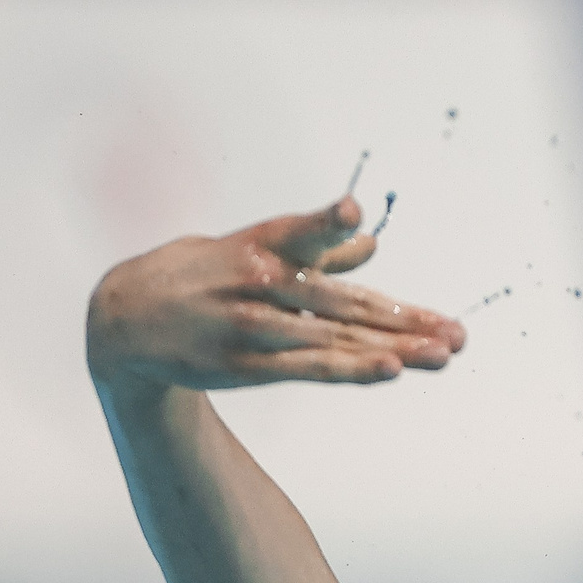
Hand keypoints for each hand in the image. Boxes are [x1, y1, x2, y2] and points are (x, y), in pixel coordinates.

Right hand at [86, 197, 465, 392]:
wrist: (124, 319)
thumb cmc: (203, 273)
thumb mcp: (249, 247)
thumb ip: (315, 249)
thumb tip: (371, 243)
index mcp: (260, 244)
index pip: (299, 232)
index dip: (323, 223)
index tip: (350, 213)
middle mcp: (257, 282)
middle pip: (343, 301)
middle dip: (405, 319)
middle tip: (458, 333)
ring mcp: (249, 326)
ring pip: (334, 339)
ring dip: (394, 349)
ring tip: (443, 355)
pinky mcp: (241, 364)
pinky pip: (307, 369)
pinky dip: (350, 369)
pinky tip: (391, 369)